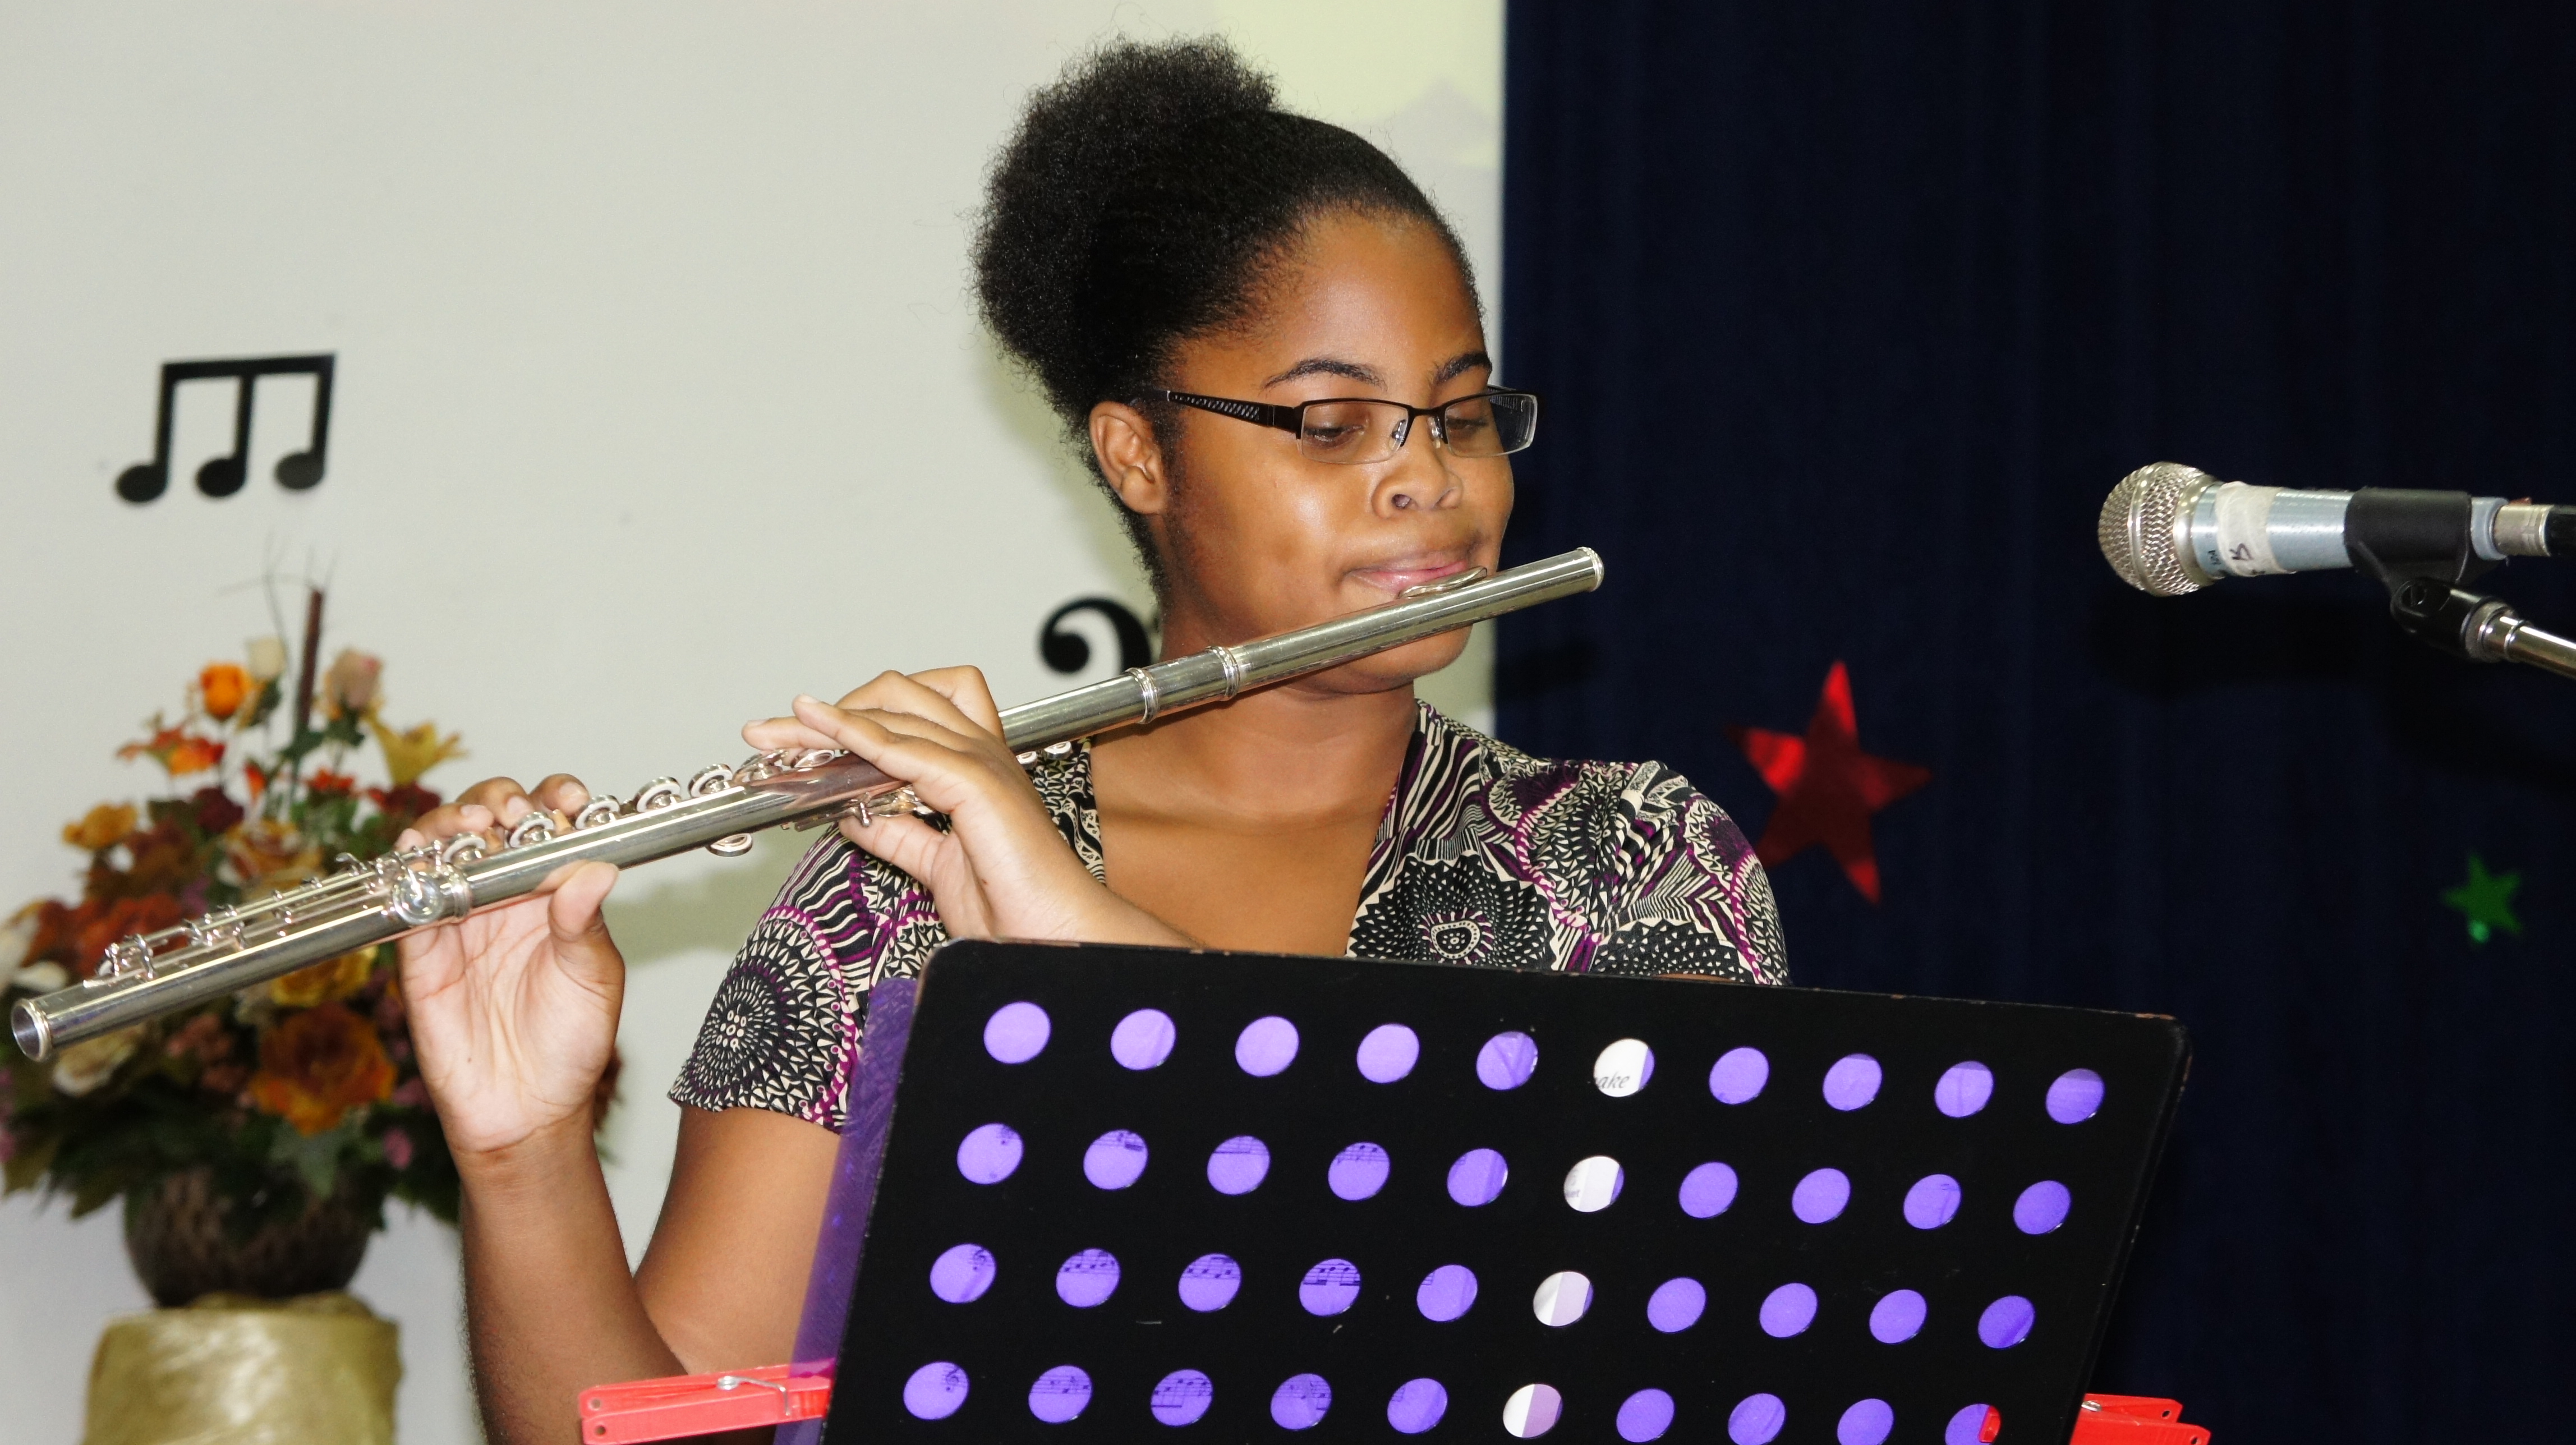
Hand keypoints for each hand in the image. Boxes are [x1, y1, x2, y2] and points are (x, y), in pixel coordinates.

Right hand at [396, 775, 623, 1160]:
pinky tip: (416, 858)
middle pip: (489, 823)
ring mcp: (459, 919)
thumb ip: (587, 926)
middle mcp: (504, 897)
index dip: (554, 802)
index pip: (549, 827)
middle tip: (506, 812)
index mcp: (553, 894)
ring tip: (466, 828)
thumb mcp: (593, 980)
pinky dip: (407, 876)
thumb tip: (595, 870)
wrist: (527, 1109)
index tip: (567, 802)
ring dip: (447, 826)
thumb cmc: (570, 1044)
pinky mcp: (420, 952)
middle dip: (494, 802)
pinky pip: (406, 903)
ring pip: (442, 851)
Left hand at [745, 668, 1190, 946]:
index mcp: (976, 769)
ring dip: (828, 720)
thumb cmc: (1016, 910)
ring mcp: (983, 764)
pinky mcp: (979, 786)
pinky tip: (823, 734)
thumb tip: (852, 811)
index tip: (793, 738)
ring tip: (780, 734)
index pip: (908, 713)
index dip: (849, 717)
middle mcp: (982, 755)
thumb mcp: (934, 864)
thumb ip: (896, 832)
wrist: (1057, 941)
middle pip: (898, 696)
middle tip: (776, 735)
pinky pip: (907, 748)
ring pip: (896, 710)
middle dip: (831, 709)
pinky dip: (859, 736)